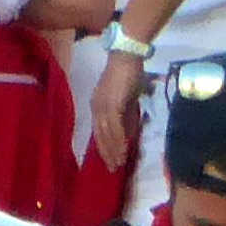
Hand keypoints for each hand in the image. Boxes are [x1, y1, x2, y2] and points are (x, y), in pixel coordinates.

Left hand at [90, 48, 145, 170]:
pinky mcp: (111, 104)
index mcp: (98, 105)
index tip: (110, 160)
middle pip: (99, 135)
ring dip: (113, 150)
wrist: (128, 57)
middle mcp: (96, 107)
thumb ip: (127, 115)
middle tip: (112, 168)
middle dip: (106, 152)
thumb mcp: (128, 99)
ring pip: (106, 134)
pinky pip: (114, 127)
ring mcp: (102, 105)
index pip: (99, 131)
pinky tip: (123, 150)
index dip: (104, 146)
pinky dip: (118, 140)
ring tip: (119, 163)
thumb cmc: (129, 74)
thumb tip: (129, 133)